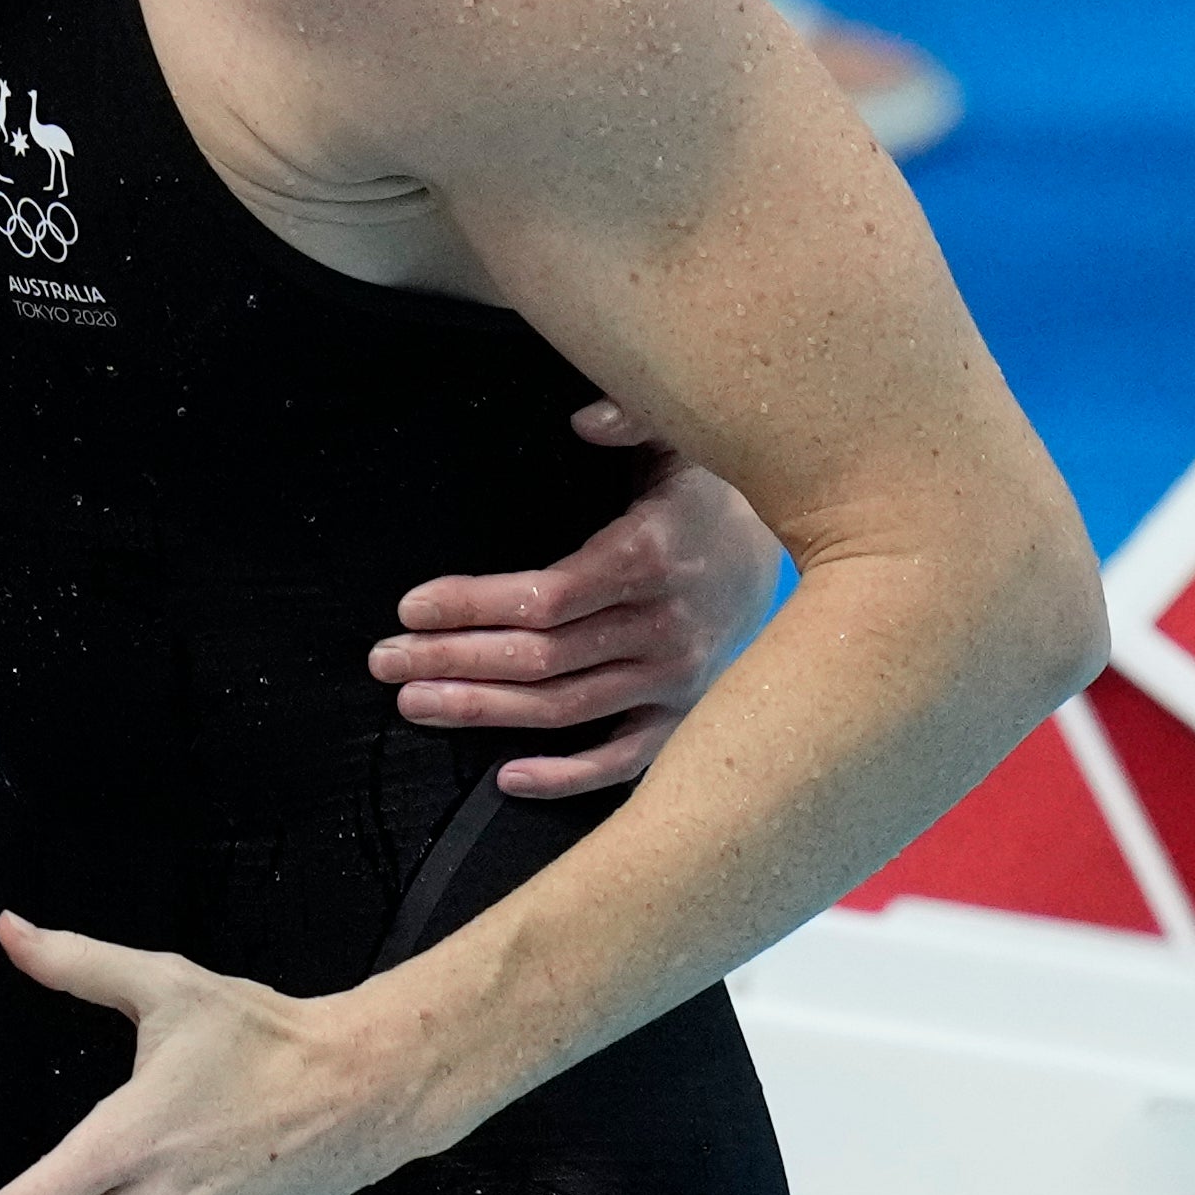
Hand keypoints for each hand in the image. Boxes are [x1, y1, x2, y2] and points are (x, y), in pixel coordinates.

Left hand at [368, 400, 778, 797]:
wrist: (809, 566)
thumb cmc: (711, 501)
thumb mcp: (682, 442)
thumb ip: (634, 419)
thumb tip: (586, 416)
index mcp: (651, 558)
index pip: (547, 595)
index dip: (474, 605)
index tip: (412, 606)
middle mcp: (663, 628)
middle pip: (541, 658)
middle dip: (453, 659)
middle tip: (385, 661)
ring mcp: (675, 683)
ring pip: (565, 710)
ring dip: (483, 710)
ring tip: (414, 702)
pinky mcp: (683, 721)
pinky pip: (622, 762)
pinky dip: (567, 777)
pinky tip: (505, 778)